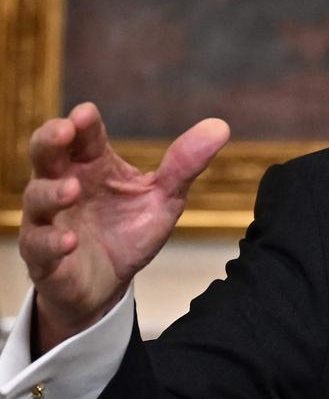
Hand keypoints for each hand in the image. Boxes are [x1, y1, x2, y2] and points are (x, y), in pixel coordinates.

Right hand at [19, 102, 229, 352]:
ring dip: (52, 192)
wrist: (109, 284)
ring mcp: (50, 220)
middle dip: (49, 140)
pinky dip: (52, 242)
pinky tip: (69, 241)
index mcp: (93, 165)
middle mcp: (65, 184)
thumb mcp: (163, 197)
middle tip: (63, 131)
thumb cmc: (129, 230)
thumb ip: (185, 164)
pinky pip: (39, 246)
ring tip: (72, 190)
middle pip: (45, 155)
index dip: (82, 123)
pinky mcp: (45, 257)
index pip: (83, 136)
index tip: (87, 113)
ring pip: (37, 198)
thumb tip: (220, 126)